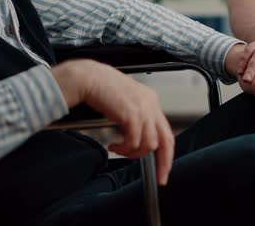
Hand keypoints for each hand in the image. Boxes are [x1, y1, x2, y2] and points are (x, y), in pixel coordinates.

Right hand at [52, 60, 173, 185]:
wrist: (87, 77)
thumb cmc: (101, 89)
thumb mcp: (125, 102)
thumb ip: (136, 117)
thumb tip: (138, 141)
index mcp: (151, 101)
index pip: (166, 131)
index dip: (167, 152)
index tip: (163, 167)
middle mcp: (151, 104)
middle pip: (166, 140)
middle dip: (164, 162)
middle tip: (159, 177)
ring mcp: (142, 109)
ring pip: (149, 144)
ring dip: (133, 153)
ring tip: (119, 150)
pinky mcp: (131, 114)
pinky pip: (134, 142)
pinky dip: (124, 149)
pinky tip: (112, 146)